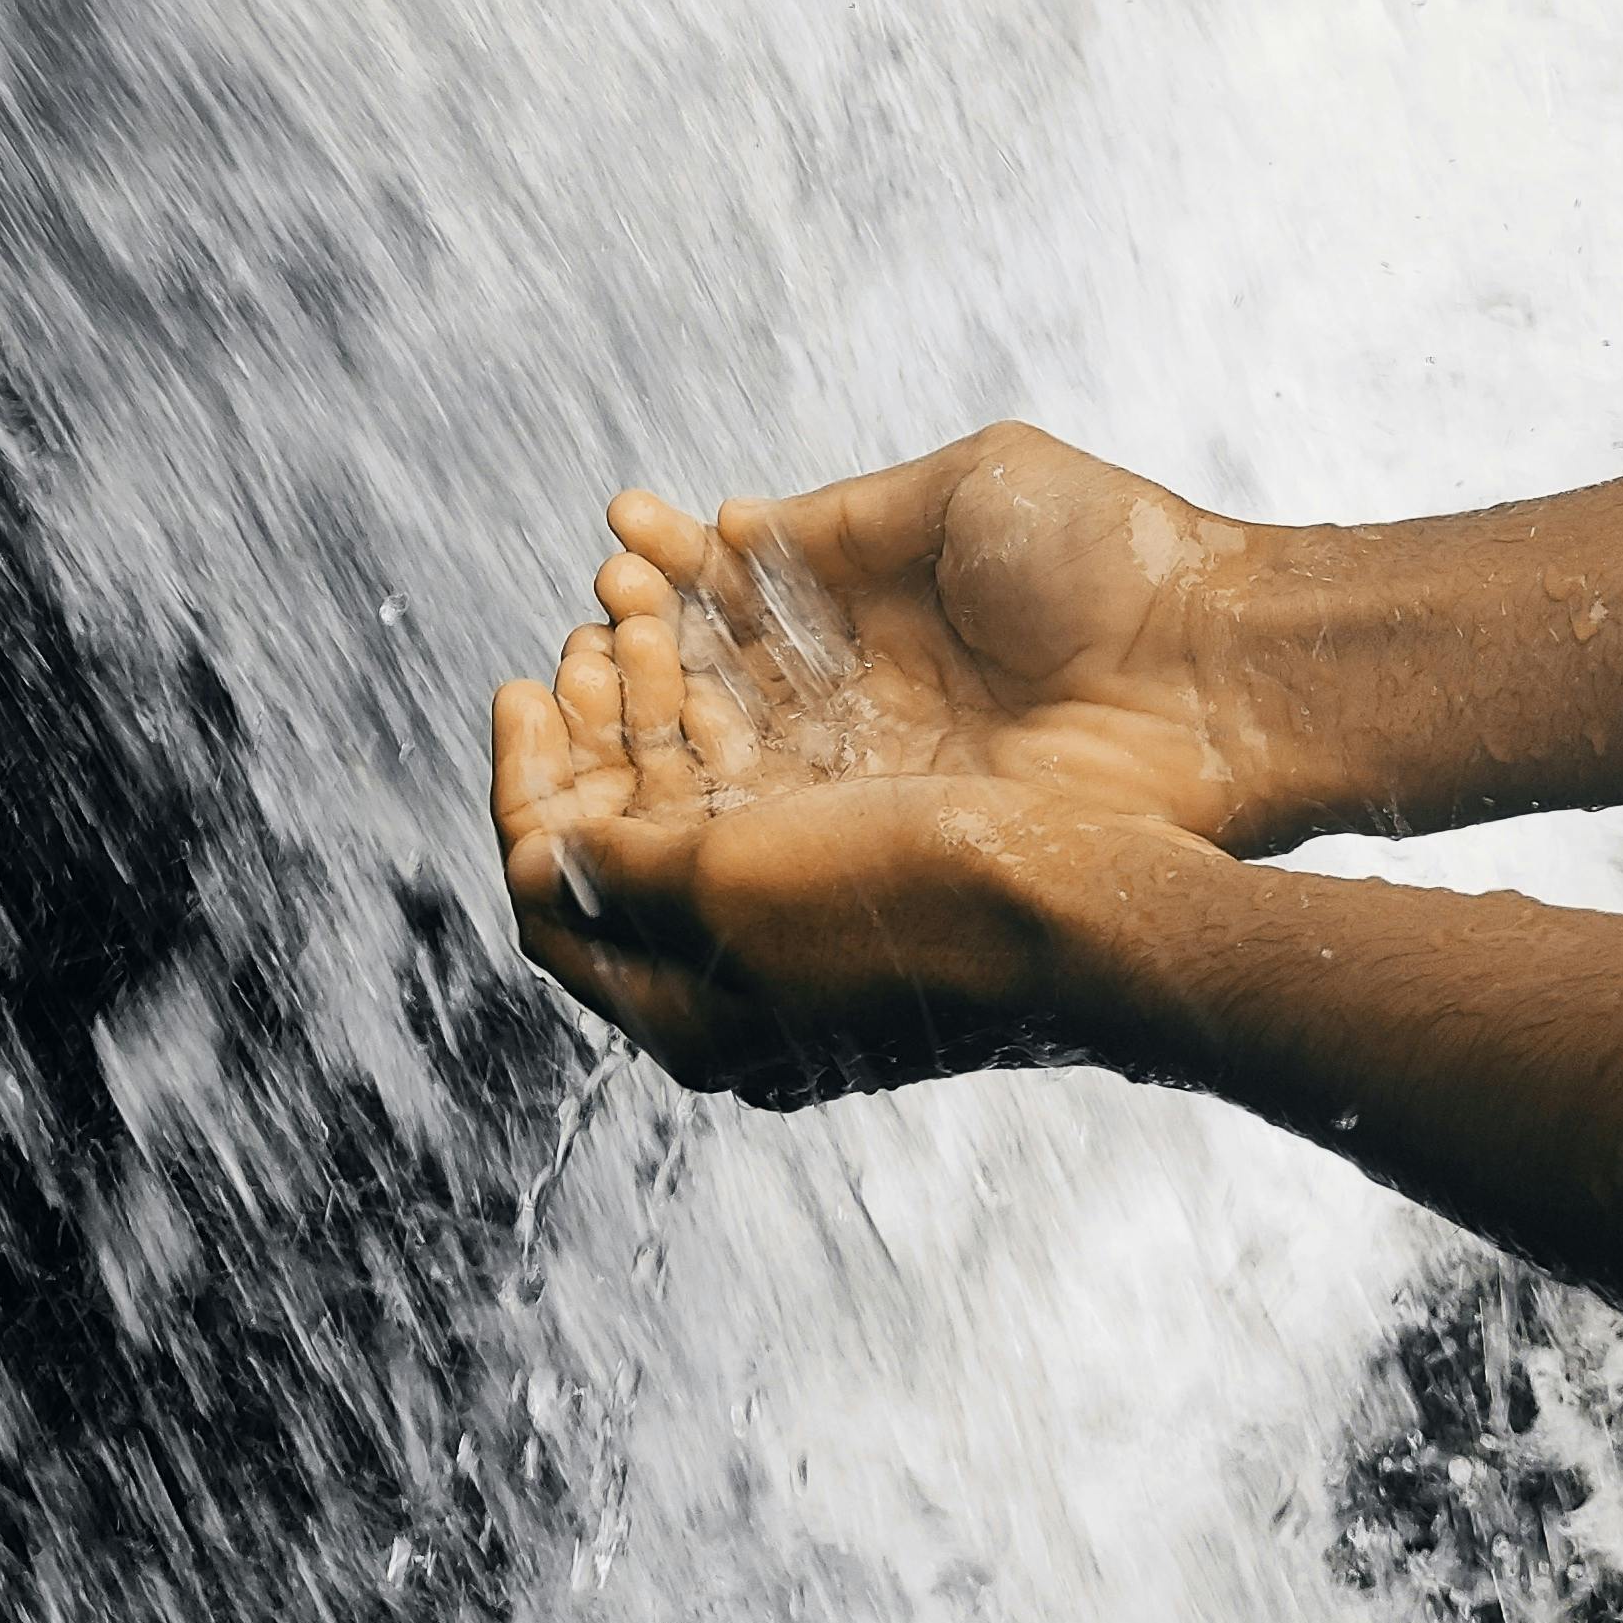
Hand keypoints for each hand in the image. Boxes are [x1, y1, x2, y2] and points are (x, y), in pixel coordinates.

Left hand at [488, 593, 1133, 1101]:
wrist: (1097, 908)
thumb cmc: (917, 904)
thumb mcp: (729, 886)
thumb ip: (616, 870)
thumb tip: (534, 858)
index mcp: (695, 1014)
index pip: (556, 896)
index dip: (526, 782)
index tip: (526, 685)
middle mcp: (746, 975)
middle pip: (624, 837)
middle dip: (598, 721)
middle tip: (592, 632)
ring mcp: (815, 918)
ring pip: (699, 791)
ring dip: (662, 694)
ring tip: (650, 609)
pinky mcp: (879, 858)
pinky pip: (776, 768)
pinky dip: (739, 696)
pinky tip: (735, 632)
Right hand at [592, 423, 1283, 848]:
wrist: (1219, 667)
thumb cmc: (1116, 556)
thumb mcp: (970, 484)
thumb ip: (845, 514)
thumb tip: (733, 528)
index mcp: (879, 607)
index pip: (746, 598)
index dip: (676, 574)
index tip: (621, 542)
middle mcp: (865, 694)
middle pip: (719, 679)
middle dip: (643, 642)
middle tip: (595, 606)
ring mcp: (875, 769)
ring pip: (727, 751)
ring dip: (652, 706)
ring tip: (596, 653)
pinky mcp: (894, 833)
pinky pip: (774, 818)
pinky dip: (699, 780)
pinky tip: (648, 731)